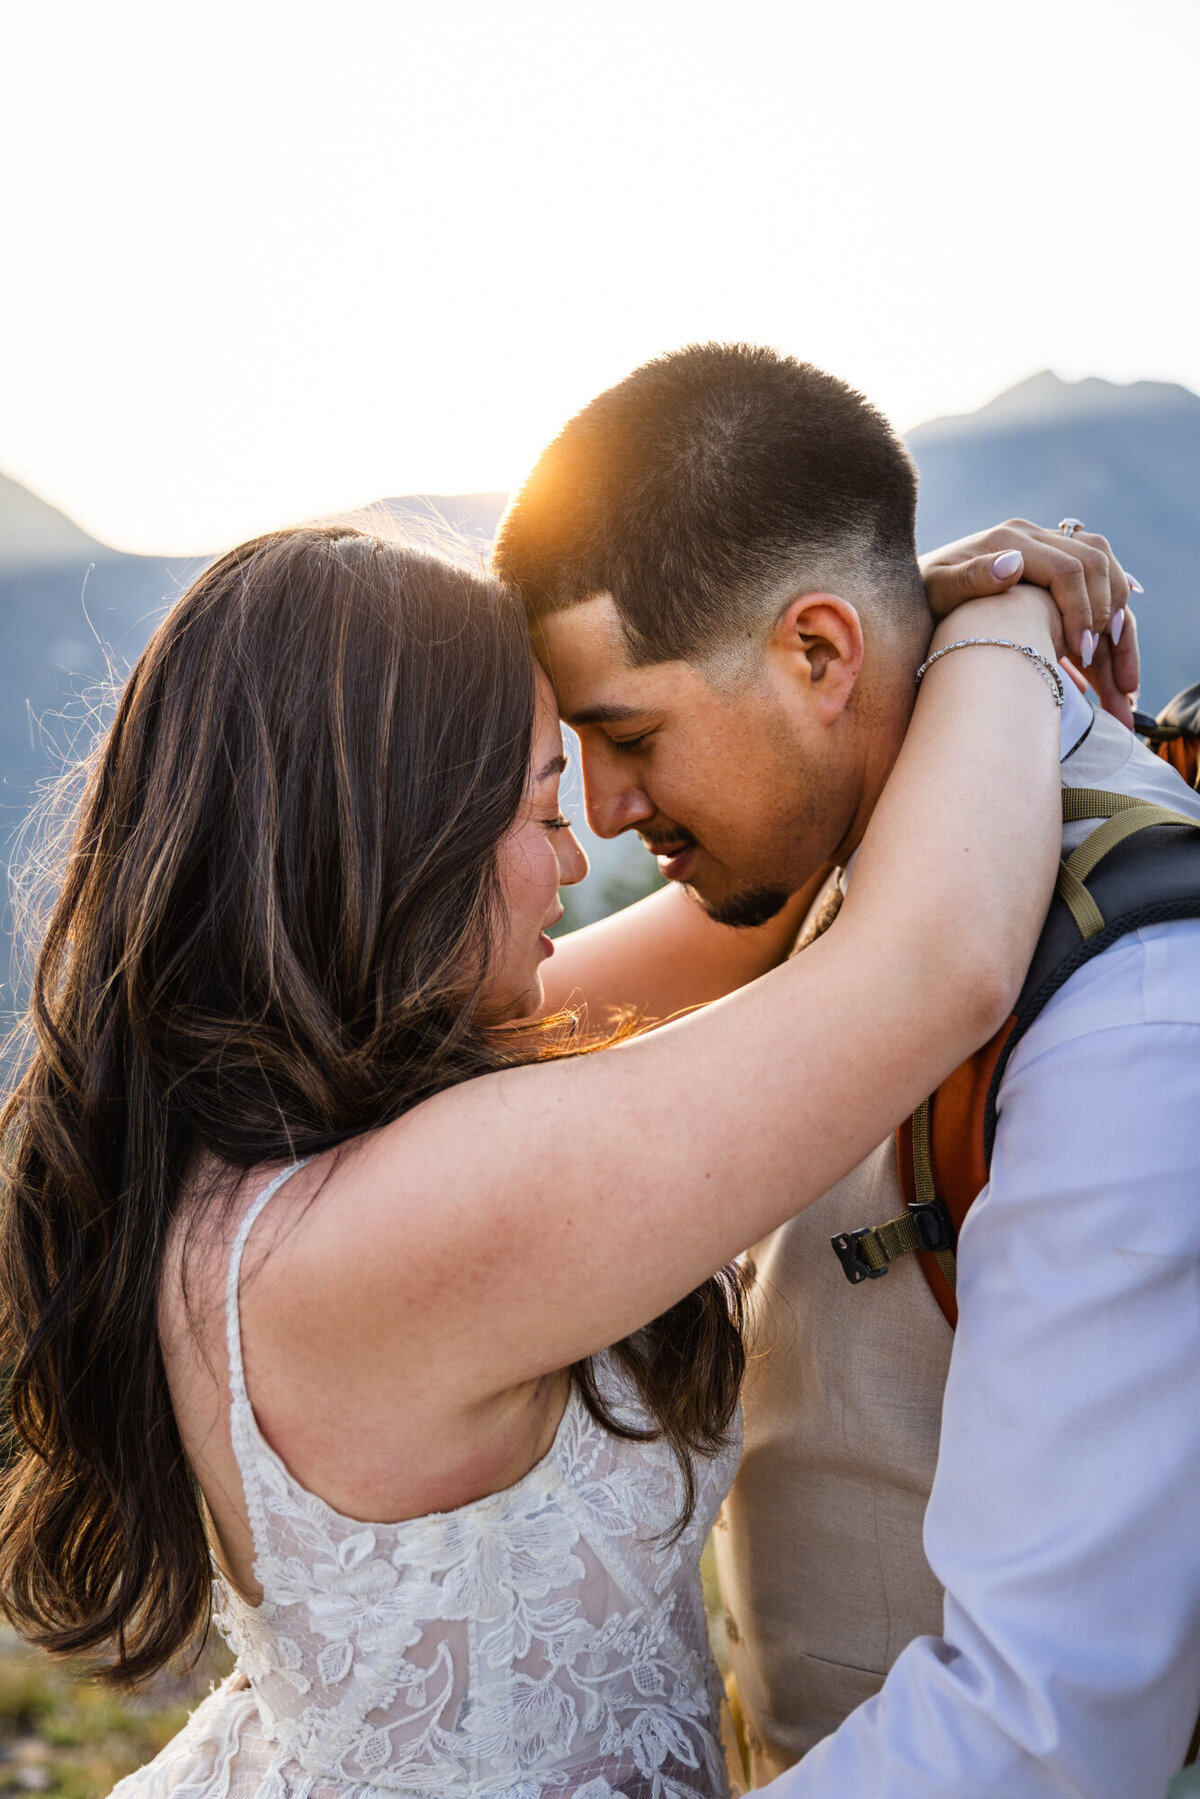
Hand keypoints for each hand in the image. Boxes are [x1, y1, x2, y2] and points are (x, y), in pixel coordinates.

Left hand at [920, 520, 1139, 726]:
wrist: (915, 594)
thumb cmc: (921, 599)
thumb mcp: (935, 592)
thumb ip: (968, 579)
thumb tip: (1012, 564)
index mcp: (1011, 540)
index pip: (1068, 567)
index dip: (1081, 610)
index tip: (1080, 654)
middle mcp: (1033, 538)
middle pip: (1098, 564)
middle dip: (1110, 615)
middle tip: (1107, 664)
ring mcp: (1045, 551)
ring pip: (1105, 572)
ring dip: (1120, 619)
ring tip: (1122, 674)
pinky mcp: (1051, 570)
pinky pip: (1095, 585)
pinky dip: (1109, 617)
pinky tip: (1113, 653)